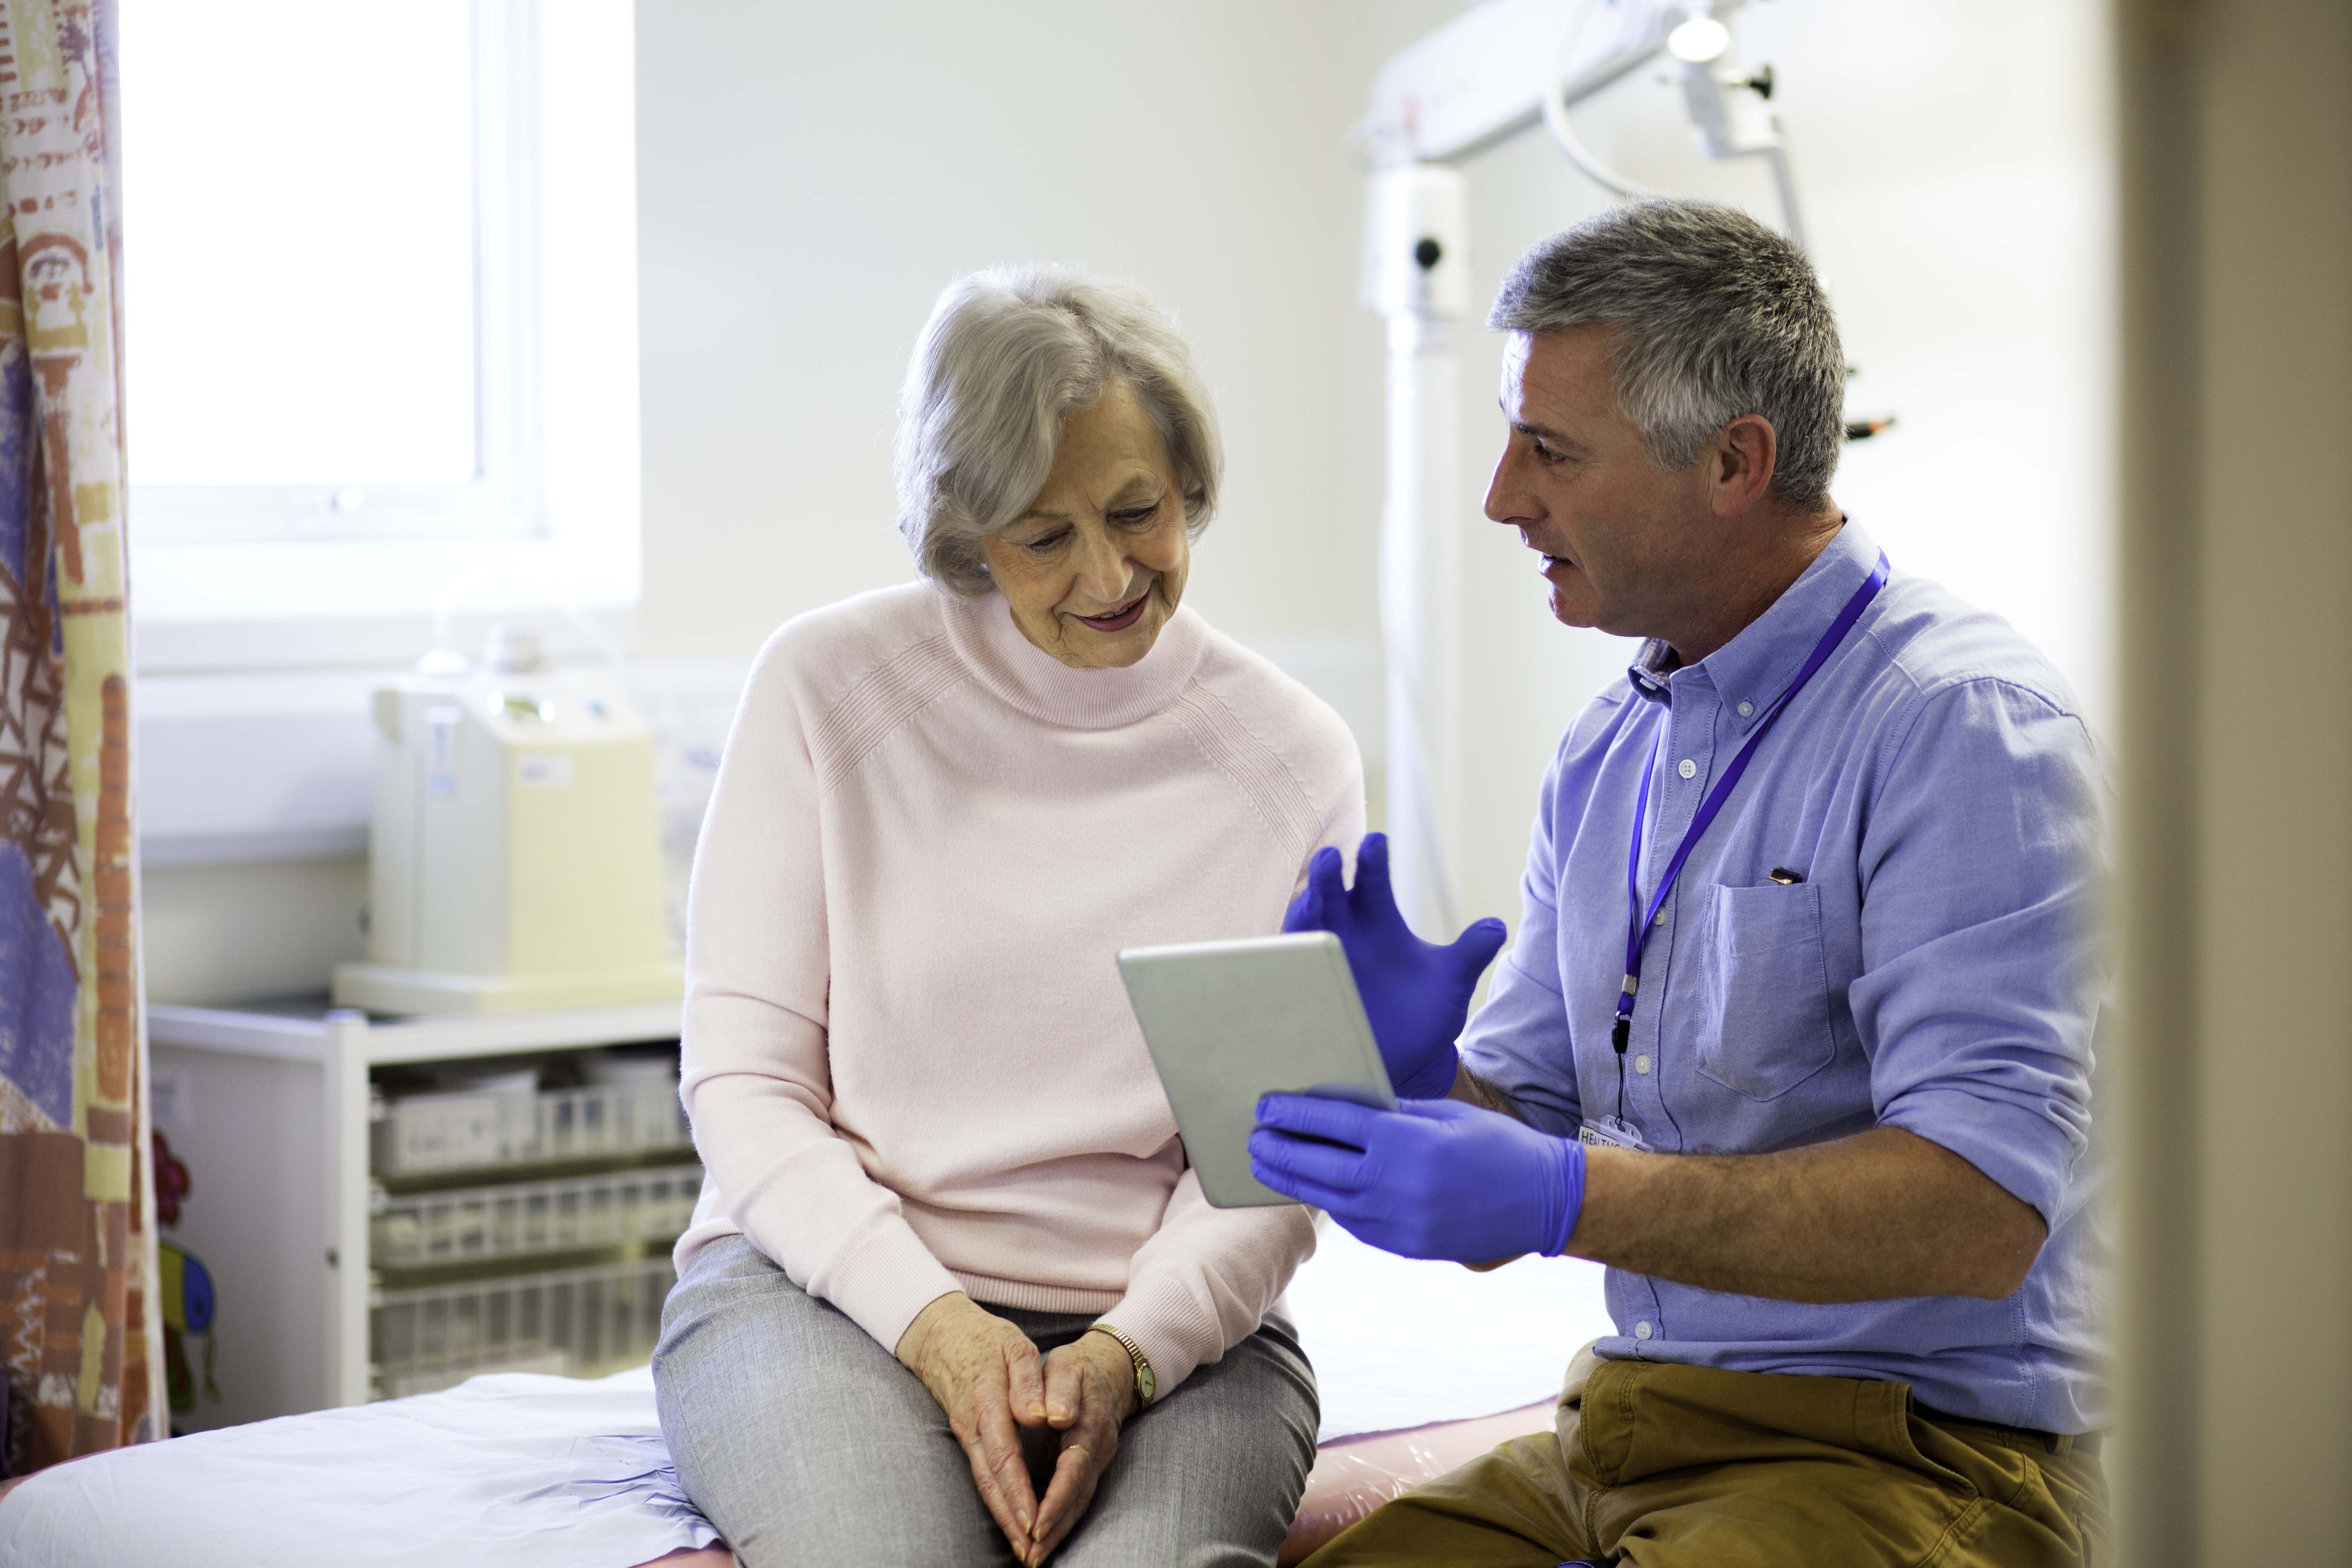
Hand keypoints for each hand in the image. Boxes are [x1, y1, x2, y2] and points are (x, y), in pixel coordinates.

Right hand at [895, 1293, 1047, 1559]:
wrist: (939, 1334)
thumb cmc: (986, 1339)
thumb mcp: (1013, 1346)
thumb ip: (1027, 1381)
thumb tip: (1039, 1418)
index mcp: (987, 1402)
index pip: (1004, 1456)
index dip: (1018, 1492)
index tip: (1034, 1522)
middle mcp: (972, 1425)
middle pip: (991, 1481)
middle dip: (1011, 1519)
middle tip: (1031, 1554)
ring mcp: (966, 1433)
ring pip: (984, 1483)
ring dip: (1004, 1517)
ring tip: (1025, 1549)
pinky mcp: (967, 1436)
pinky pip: (982, 1474)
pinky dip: (997, 1500)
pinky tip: (1011, 1519)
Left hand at [1025, 1331, 1139, 1562]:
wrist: (1112, 1367)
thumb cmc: (1080, 1367)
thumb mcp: (1068, 1367)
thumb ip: (1061, 1389)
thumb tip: (1058, 1416)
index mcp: (1089, 1425)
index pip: (1072, 1470)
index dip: (1055, 1500)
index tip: (1035, 1524)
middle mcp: (1097, 1449)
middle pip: (1078, 1497)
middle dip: (1055, 1529)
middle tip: (1030, 1557)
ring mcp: (1098, 1459)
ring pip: (1079, 1503)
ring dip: (1058, 1531)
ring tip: (1034, 1557)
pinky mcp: (1092, 1465)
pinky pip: (1079, 1497)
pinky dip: (1063, 1520)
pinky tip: (1046, 1536)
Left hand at [1249, 1094, 1584, 1263]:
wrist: (1542, 1201)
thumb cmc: (1496, 1146)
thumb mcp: (1445, 1115)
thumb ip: (1393, 1114)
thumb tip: (1344, 1110)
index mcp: (1407, 1142)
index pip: (1333, 1124)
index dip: (1295, 1114)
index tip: (1266, 1107)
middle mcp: (1396, 1185)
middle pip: (1320, 1166)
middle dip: (1280, 1151)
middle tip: (1253, 1138)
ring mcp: (1399, 1222)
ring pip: (1330, 1200)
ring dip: (1294, 1182)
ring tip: (1266, 1166)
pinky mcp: (1405, 1247)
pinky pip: (1356, 1223)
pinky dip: (1331, 1205)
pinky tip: (1314, 1191)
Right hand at [1285, 833, 1507, 1098]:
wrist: (1397, 1065)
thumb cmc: (1418, 1015)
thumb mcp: (1449, 984)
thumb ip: (1469, 955)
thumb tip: (1496, 927)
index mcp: (1377, 918)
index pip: (1374, 879)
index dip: (1373, 859)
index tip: (1376, 842)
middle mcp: (1343, 931)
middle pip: (1331, 893)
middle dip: (1328, 875)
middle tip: (1332, 858)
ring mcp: (1320, 960)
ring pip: (1303, 926)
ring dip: (1303, 910)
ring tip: (1309, 901)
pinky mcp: (1303, 990)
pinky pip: (1289, 971)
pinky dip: (1287, 961)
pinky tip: (1291, 953)